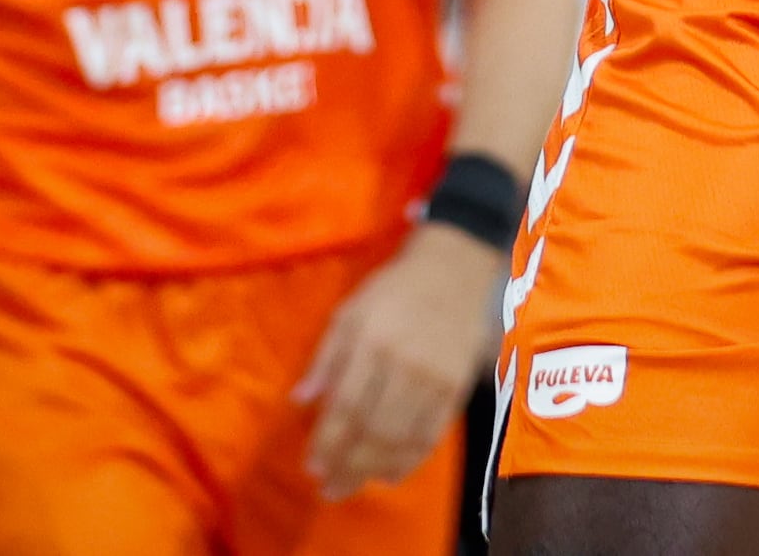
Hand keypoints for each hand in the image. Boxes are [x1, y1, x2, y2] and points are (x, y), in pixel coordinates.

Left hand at [292, 225, 501, 498]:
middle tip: (330, 489)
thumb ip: (325, 358)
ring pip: (402, 438)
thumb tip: (300, 401)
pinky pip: (432, 434)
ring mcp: (435, 378)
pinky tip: (390, 472)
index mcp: (371, 341)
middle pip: (374, 430)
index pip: (346, 405)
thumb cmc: (393, 290)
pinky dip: (410, 460)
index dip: (328, 442)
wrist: (454, 270)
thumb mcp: (349, 312)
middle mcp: (404, 363)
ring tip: (353, 485)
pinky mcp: (458, 387)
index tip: (312, 467)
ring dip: (374, 469)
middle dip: (348, 466)